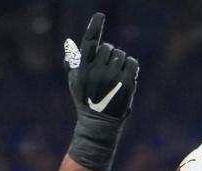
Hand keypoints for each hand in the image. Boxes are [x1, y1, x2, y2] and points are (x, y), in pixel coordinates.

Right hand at [64, 14, 138, 170]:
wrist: (99, 124)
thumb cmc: (85, 100)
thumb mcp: (74, 82)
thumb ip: (72, 62)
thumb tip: (69, 42)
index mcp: (82, 70)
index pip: (89, 42)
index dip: (95, 27)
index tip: (100, 16)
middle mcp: (97, 73)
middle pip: (108, 47)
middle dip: (109, 54)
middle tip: (106, 69)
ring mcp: (112, 79)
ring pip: (121, 54)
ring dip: (119, 61)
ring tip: (114, 76)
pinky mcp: (126, 84)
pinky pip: (132, 62)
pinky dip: (130, 66)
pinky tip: (125, 76)